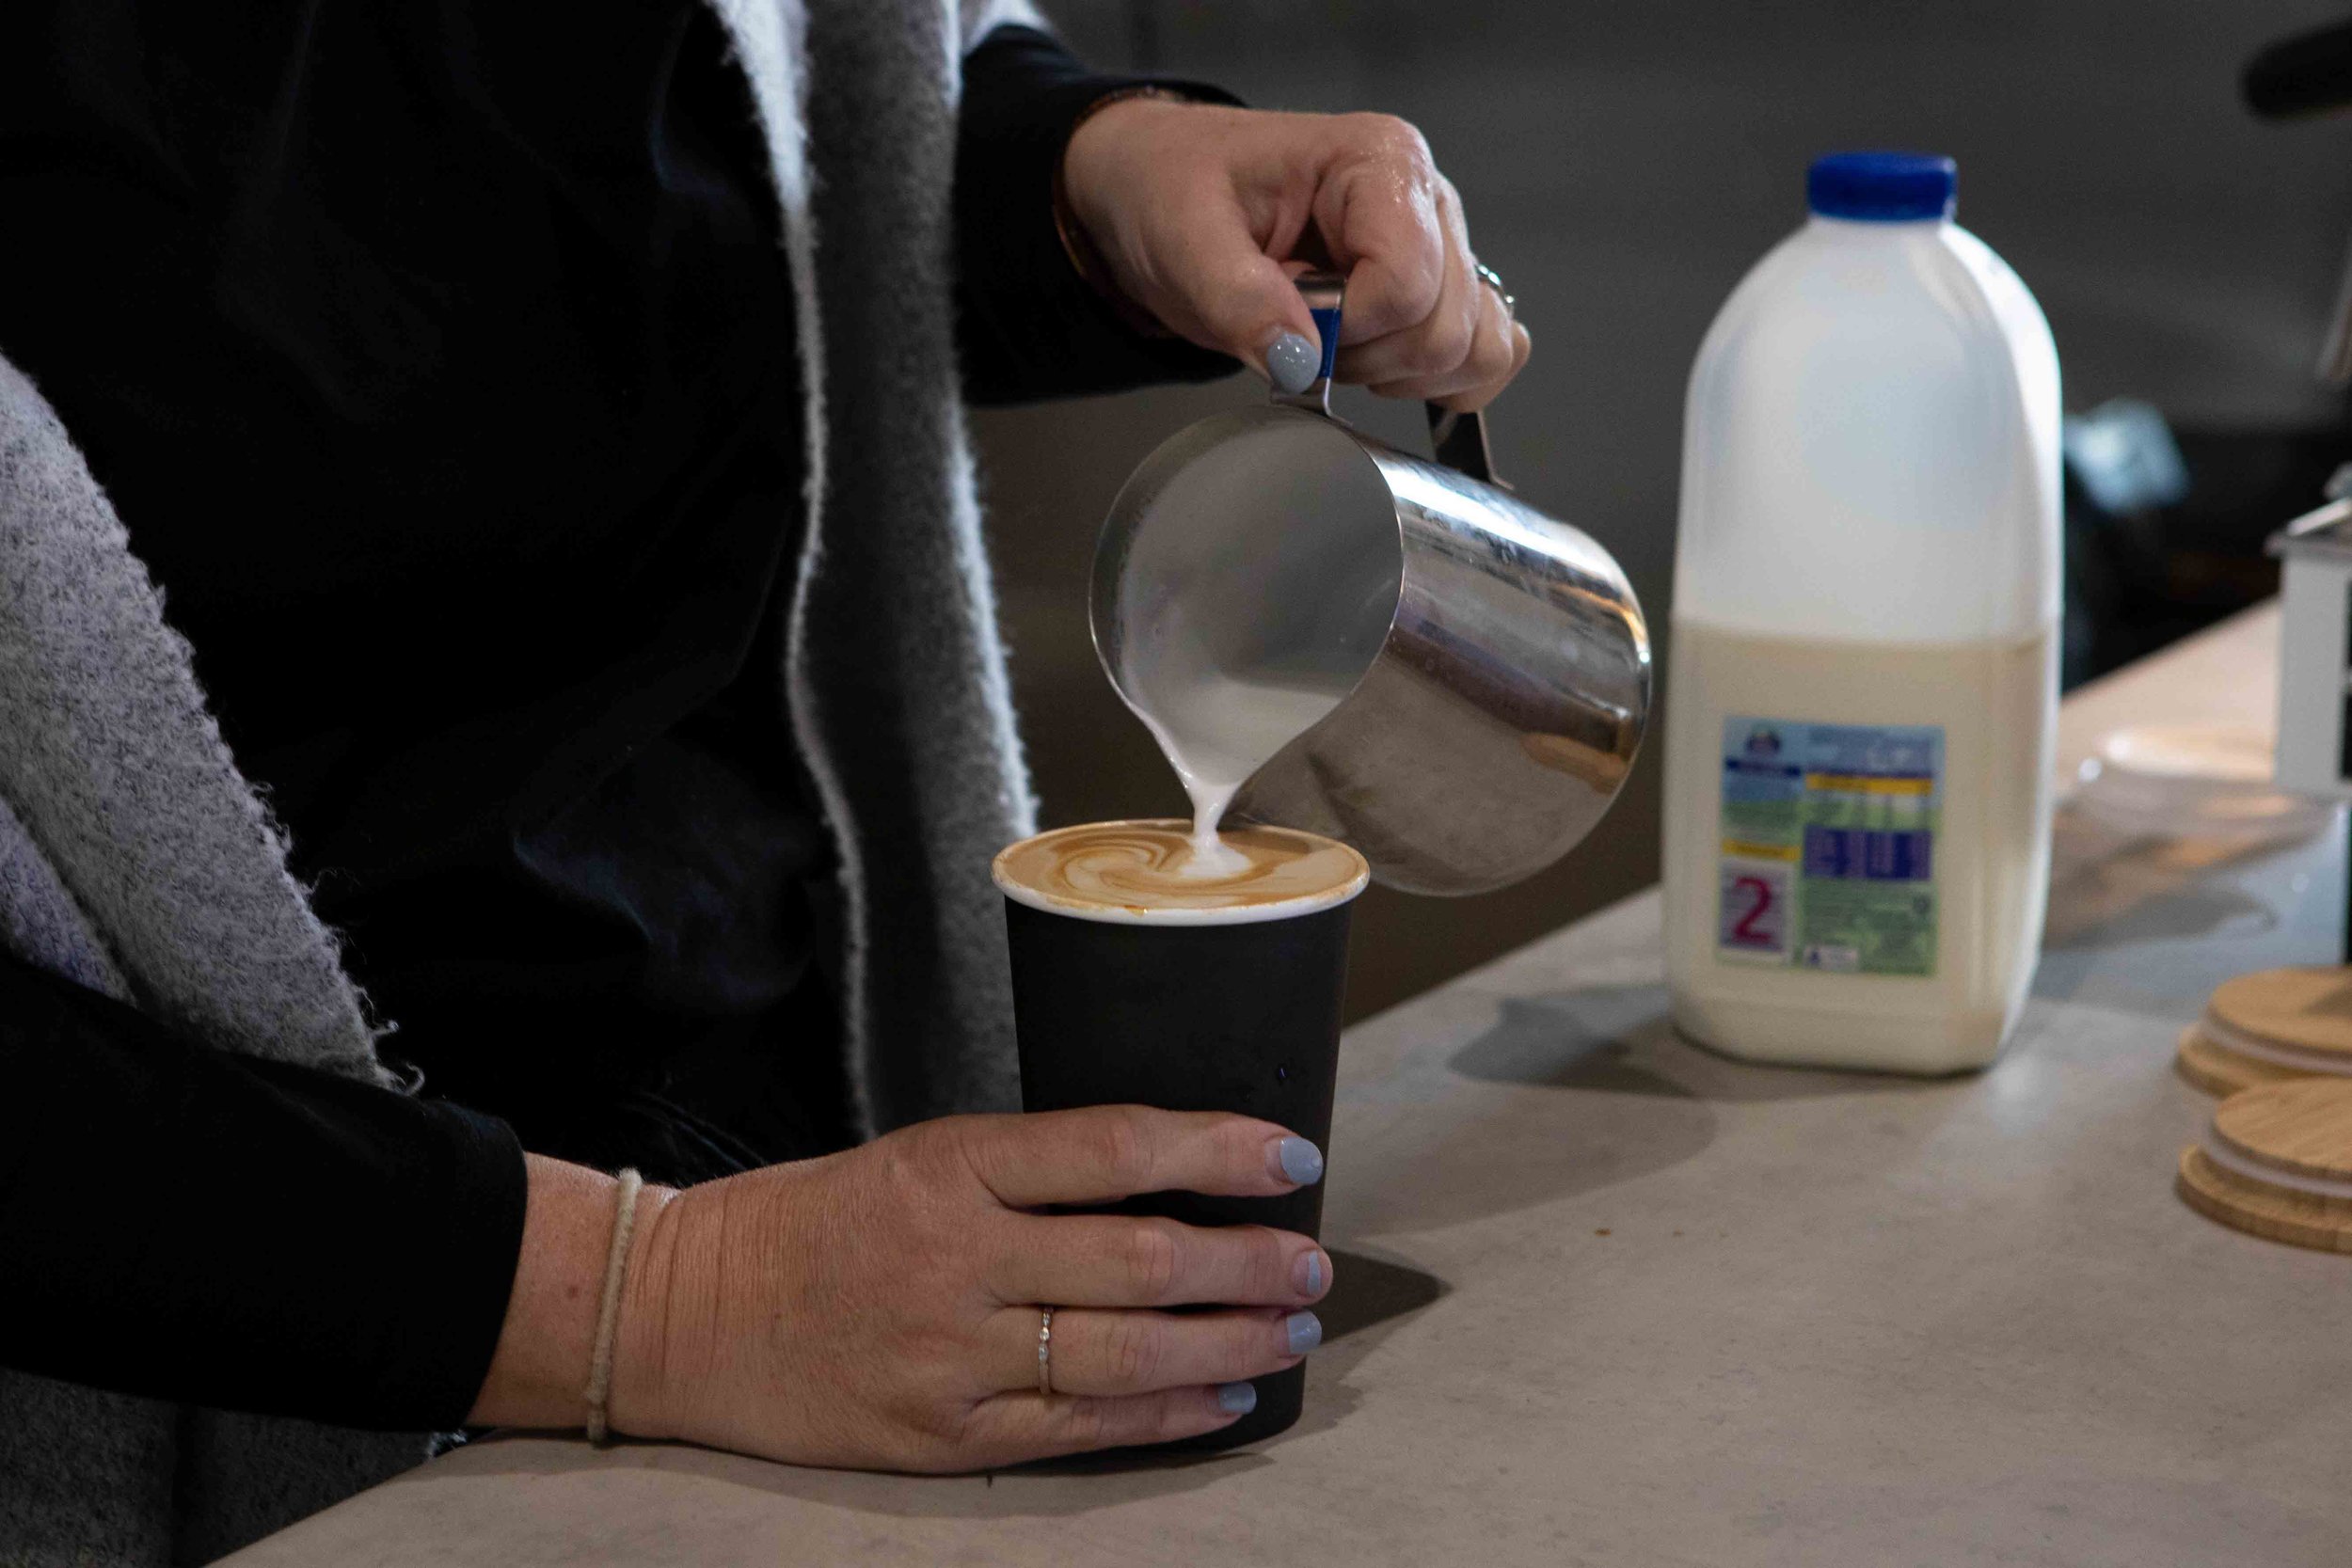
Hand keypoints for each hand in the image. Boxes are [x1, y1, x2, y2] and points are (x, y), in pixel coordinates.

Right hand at [607, 1107, 1332, 1470]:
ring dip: (1229, 1340)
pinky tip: (1229, 1398)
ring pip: (1126, 1353)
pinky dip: (1169, 1415)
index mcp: (954, 1167)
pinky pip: (1083, 1430)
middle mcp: (959, 1259)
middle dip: (1248, 1260)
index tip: (1292, 1154)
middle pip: (1141, 1259)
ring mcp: (953, 1356)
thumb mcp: (922, 1156)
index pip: (1115, 1147)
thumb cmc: (823, 1219)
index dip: (1218, 1149)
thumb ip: (1033, 1171)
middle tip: (1313, 1259)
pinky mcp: (944, 1436)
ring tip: (1290, 1327)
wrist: (694, 1312)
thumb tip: (1176, 1180)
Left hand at [1061, 100, 1528, 410]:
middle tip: (1301, 332)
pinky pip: (1489, 355)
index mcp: (1378, 161)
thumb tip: (1298, 360)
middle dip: (1368, 356)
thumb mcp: (1183, 238)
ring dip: (1401, 374)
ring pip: (1477, 348)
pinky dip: (1440, 383)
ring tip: (1335, 344)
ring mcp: (1444, 247)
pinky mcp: (1444, 291)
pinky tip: (1377, 363)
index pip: (1409, 279)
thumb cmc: (1179, 193)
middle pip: (1447, 326)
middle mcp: (1428, 199)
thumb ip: (1238, 299)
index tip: (1293, 317)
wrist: (1169, 192)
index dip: (1349, 325)